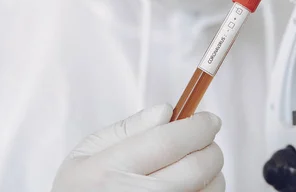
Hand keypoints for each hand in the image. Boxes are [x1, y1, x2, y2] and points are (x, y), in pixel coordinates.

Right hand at [51, 104, 224, 191]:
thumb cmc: (83, 187)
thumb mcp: (89, 152)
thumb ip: (129, 128)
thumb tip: (168, 111)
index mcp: (109, 171)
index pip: (168, 142)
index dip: (197, 126)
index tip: (209, 119)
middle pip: (196, 168)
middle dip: (209, 146)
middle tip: (204, 138)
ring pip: (208, 188)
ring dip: (212, 171)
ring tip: (192, 163)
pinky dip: (206, 189)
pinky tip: (189, 184)